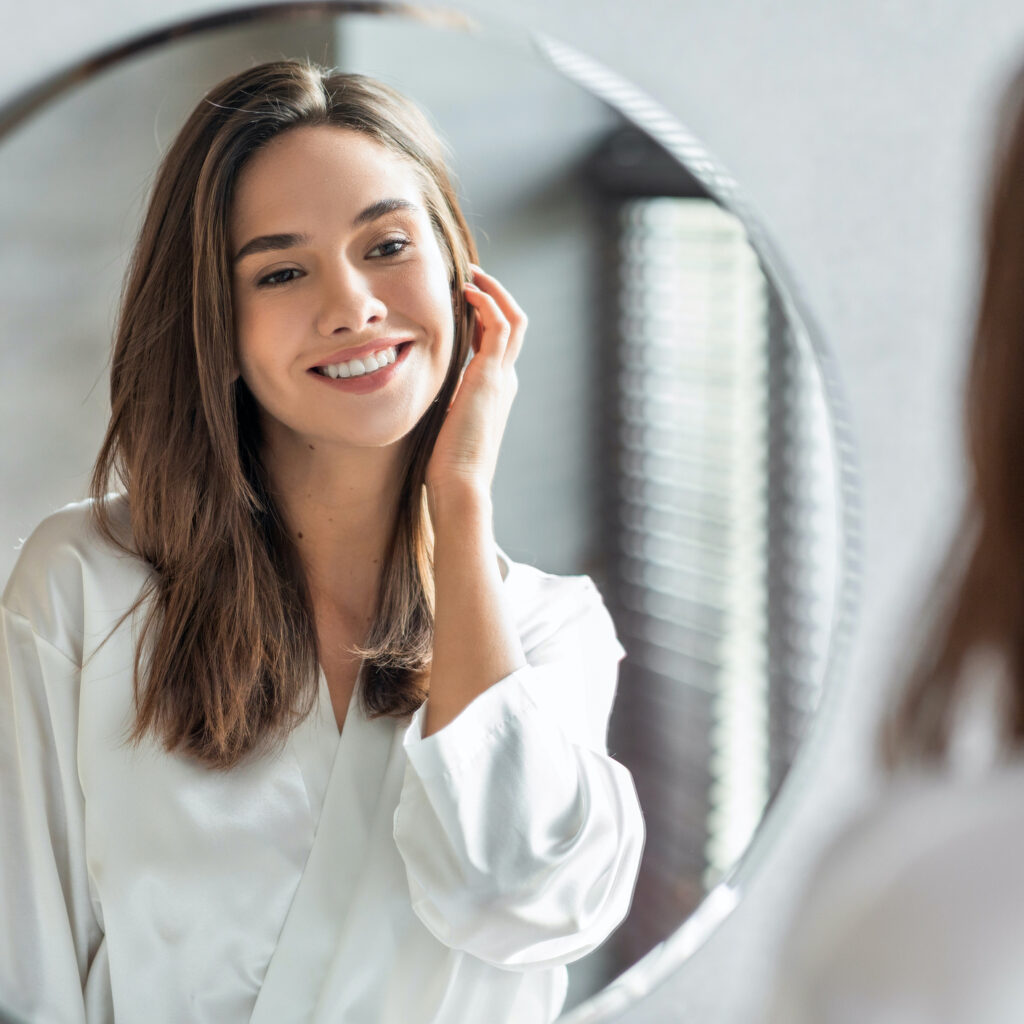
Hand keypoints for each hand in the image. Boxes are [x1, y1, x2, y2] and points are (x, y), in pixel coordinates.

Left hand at [425, 265, 525, 499]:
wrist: (460, 484)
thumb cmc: (445, 465)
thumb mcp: (442, 425)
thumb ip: (439, 403)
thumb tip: (418, 395)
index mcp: (492, 392)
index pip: (495, 343)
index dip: (481, 318)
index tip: (460, 301)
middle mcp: (503, 381)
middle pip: (513, 326)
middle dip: (494, 297)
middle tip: (470, 277)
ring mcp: (501, 377)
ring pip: (514, 319)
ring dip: (494, 292)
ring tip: (471, 276)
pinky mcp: (492, 376)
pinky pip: (500, 325)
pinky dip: (488, 303)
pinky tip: (468, 292)